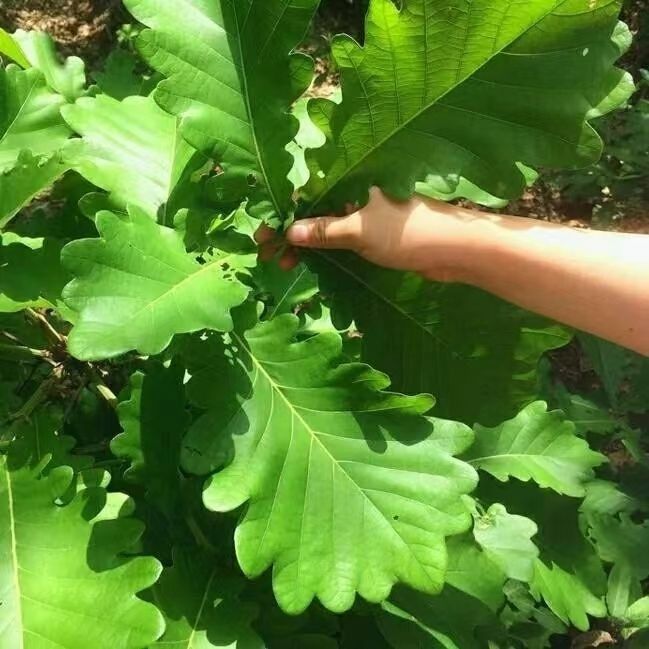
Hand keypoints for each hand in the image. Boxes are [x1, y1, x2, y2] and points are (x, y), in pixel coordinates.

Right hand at [257, 188, 488, 282]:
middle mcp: (356, 193)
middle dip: (288, 231)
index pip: (306, 194)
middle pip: (312, 210)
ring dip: (304, 243)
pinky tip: (308, 262)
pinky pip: (340, 239)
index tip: (261, 234)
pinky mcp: (374, 234)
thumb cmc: (408, 232)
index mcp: (352, 181)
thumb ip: (323, 231)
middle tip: (266, 254)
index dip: (281, 214)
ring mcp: (365, 214)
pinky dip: (323, 250)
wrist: (456, 251)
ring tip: (284, 264)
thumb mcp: (359, 231)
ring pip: (325, 226)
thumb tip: (288, 231)